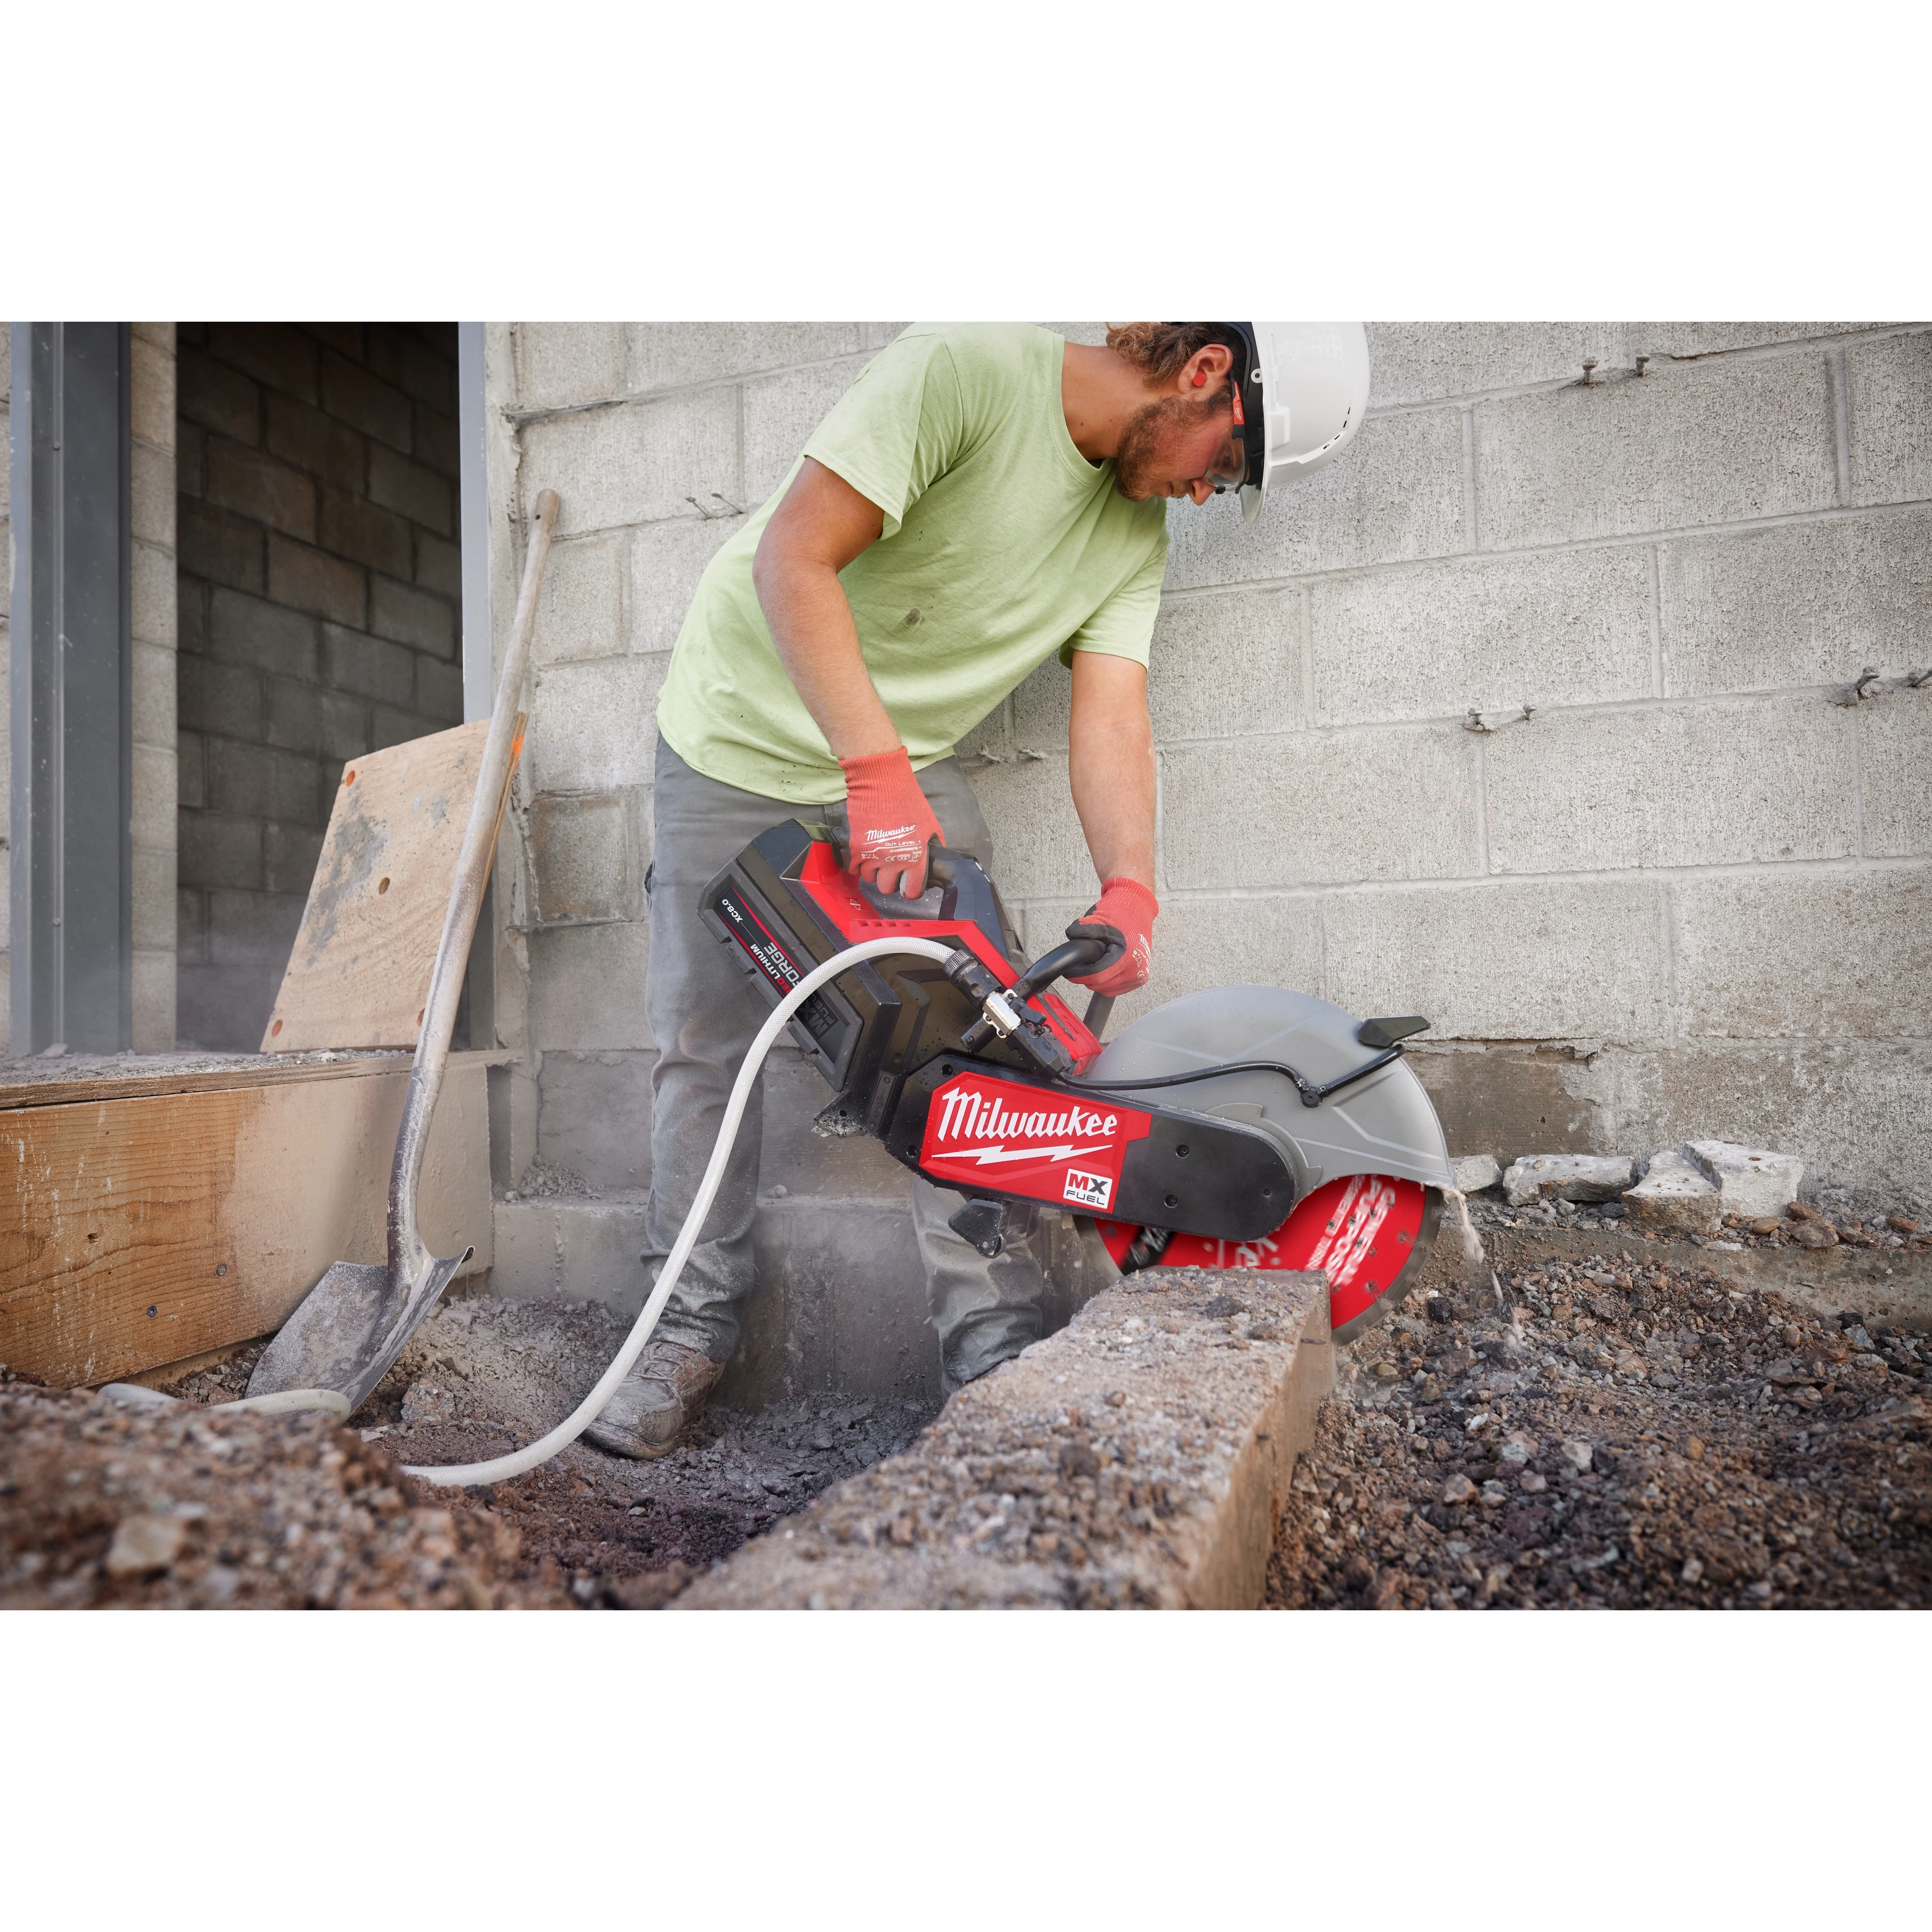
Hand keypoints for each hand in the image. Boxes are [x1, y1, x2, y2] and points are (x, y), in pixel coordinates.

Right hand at [839, 747, 944, 898]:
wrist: (883, 782)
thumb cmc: (908, 800)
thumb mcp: (931, 825)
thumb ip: (932, 846)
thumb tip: (933, 860)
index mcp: (916, 857)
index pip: (912, 890)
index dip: (910, 890)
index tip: (907, 886)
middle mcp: (894, 860)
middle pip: (887, 888)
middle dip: (889, 881)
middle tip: (889, 869)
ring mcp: (873, 856)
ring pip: (869, 878)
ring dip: (872, 870)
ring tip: (876, 856)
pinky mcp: (856, 848)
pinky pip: (853, 868)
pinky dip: (857, 864)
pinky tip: (863, 853)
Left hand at [1066, 877, 1157, 996]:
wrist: (1138, 908)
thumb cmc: (1120, 912)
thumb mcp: (1098, 918)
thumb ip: (1082, 931)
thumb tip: (1069, 944)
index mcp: (1127, 957)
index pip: (1097, 977)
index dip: (1079, 976)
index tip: (1069, 971)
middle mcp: (1136, 970)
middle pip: (1101, 986)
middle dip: (1087, 977)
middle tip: (1080, 965)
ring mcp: (1139, 976)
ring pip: (1107, 989)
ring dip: (1097, 980)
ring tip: (1094, 964)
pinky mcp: (1140, 978)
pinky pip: (1116, 988)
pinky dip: (1107, 982)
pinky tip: (1104, 968)